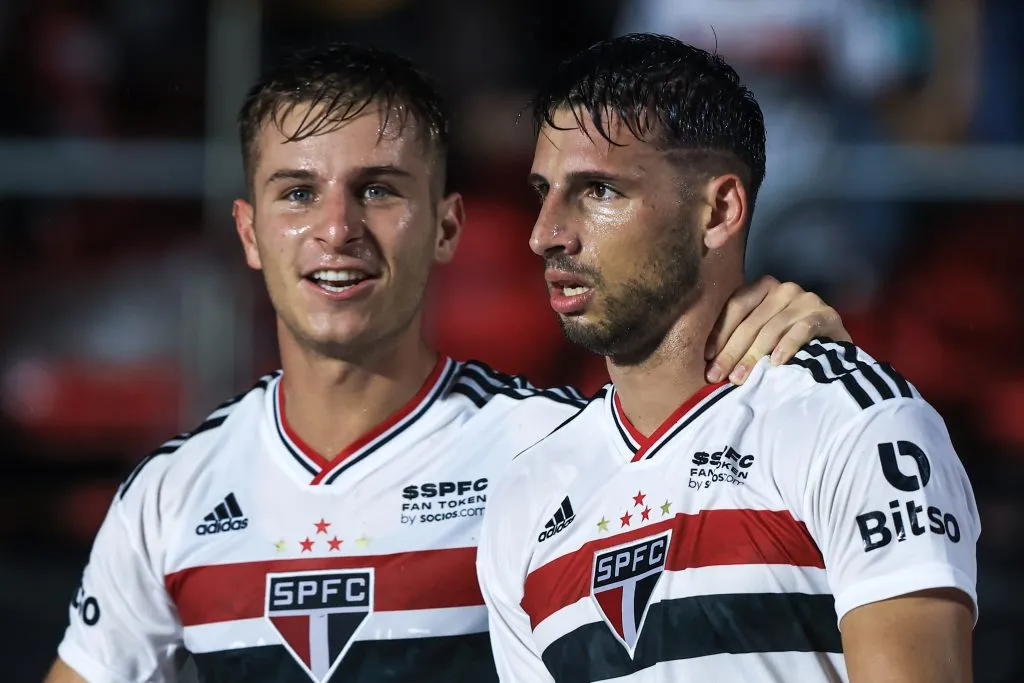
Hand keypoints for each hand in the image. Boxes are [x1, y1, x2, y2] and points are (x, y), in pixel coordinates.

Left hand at [705, 276, 850, 384]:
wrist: (835, 343)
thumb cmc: (790, 338)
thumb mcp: (764, 331)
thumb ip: (742, 335)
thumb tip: (711, 361)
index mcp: (764, 287)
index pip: (736, 307)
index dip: (720, 333)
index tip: (708, 358)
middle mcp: (784, 289)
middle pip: (751, 322)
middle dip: (732, 351)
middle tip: (718, 376)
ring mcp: (806, 300)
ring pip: (772, 329)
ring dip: (753, 356)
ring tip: (740, 378)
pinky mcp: (825, 315)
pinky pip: (801, 331)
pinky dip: (786, 347)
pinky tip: (775, 364)